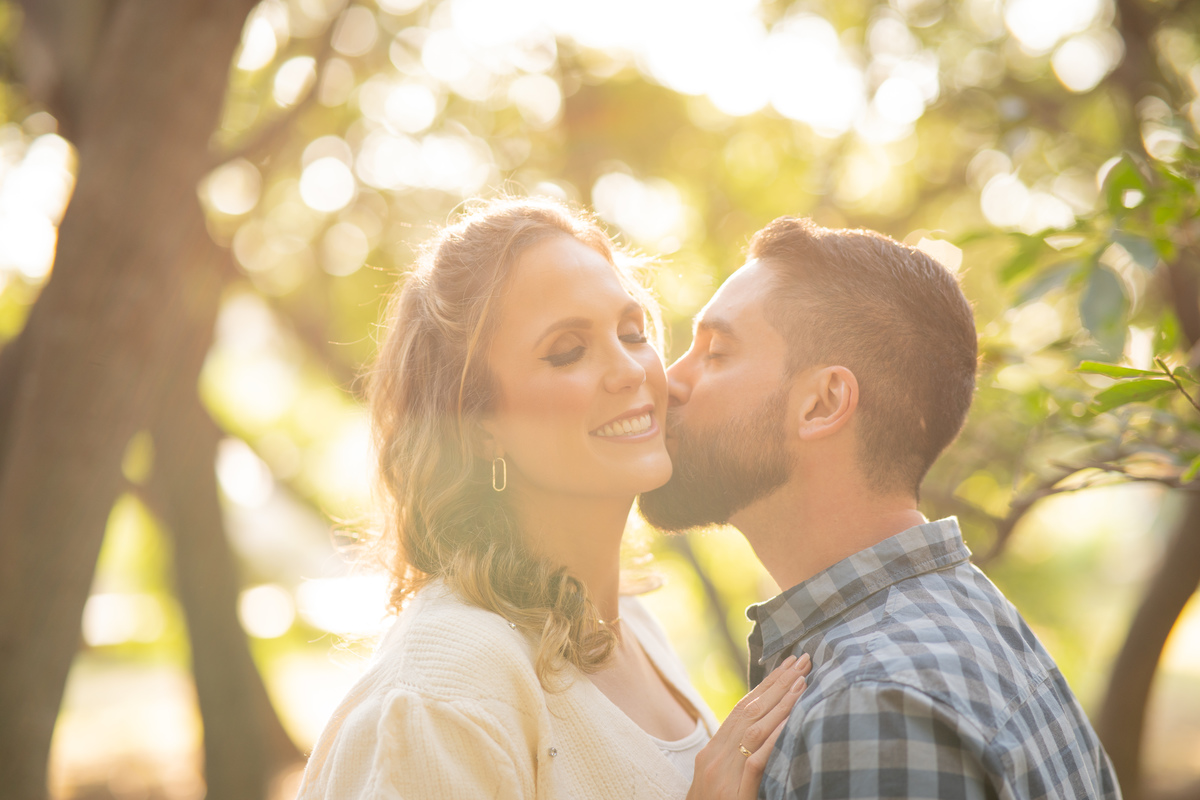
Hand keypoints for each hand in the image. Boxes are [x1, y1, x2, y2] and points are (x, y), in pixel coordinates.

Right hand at [686, 652, 810, 799]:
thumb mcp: (723, 789)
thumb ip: (740, 767)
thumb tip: (765, 745)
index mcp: (712, 754)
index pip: (742, 710)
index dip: (766, 686)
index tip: (788, 666)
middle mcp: (714, 758)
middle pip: (749, 710)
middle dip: (777, 682)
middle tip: (803, 658)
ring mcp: (720, 775)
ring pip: (754, 728)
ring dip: (781, 701)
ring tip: (803, 679)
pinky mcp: (732, 795)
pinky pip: (756, 759)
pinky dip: (775, 736)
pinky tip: (792, 720)